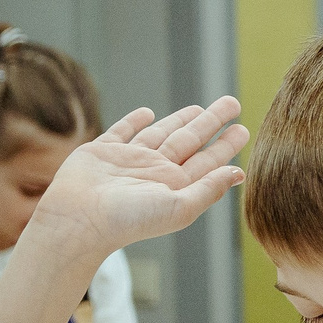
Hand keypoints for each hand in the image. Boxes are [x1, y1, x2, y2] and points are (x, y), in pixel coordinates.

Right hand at [32, 100, 247, 258]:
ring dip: (179, 120)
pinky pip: (122, 132)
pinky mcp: (102, 152)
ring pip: (160, 133)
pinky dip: (133, 121)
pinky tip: (147, 113)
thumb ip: (209, 188)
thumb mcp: (180, 206)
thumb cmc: (131, 219)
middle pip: (189, 139)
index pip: (208, 160)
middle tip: (232, 103)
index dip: (225, 144)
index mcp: (176, 184)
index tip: (243, 129)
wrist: (80, 219)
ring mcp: (129, 160)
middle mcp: (155, 171)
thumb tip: (239, 173)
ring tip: (199, 108)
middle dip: (210, 122)